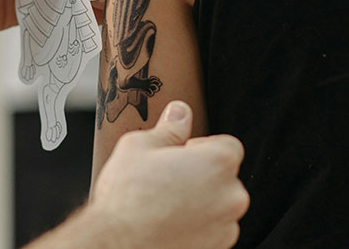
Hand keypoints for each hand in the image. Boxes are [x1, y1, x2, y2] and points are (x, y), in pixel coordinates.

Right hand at [89, 101, 249, 248]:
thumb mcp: (139, 147)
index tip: (181, 154)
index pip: (228, 145)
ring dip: (200, 201)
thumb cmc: (127, 199)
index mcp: (218, 163)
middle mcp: (231, 196)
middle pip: (224, 176)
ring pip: (219, 205)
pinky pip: (212, 230)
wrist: (117, 246)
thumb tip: (180, 112)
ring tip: (165, 203)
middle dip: (201, 174)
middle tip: (168, 178)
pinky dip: (196, 226)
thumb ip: (169, 128)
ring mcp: (226, 227)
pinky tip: (168, 222)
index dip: (203, 147)